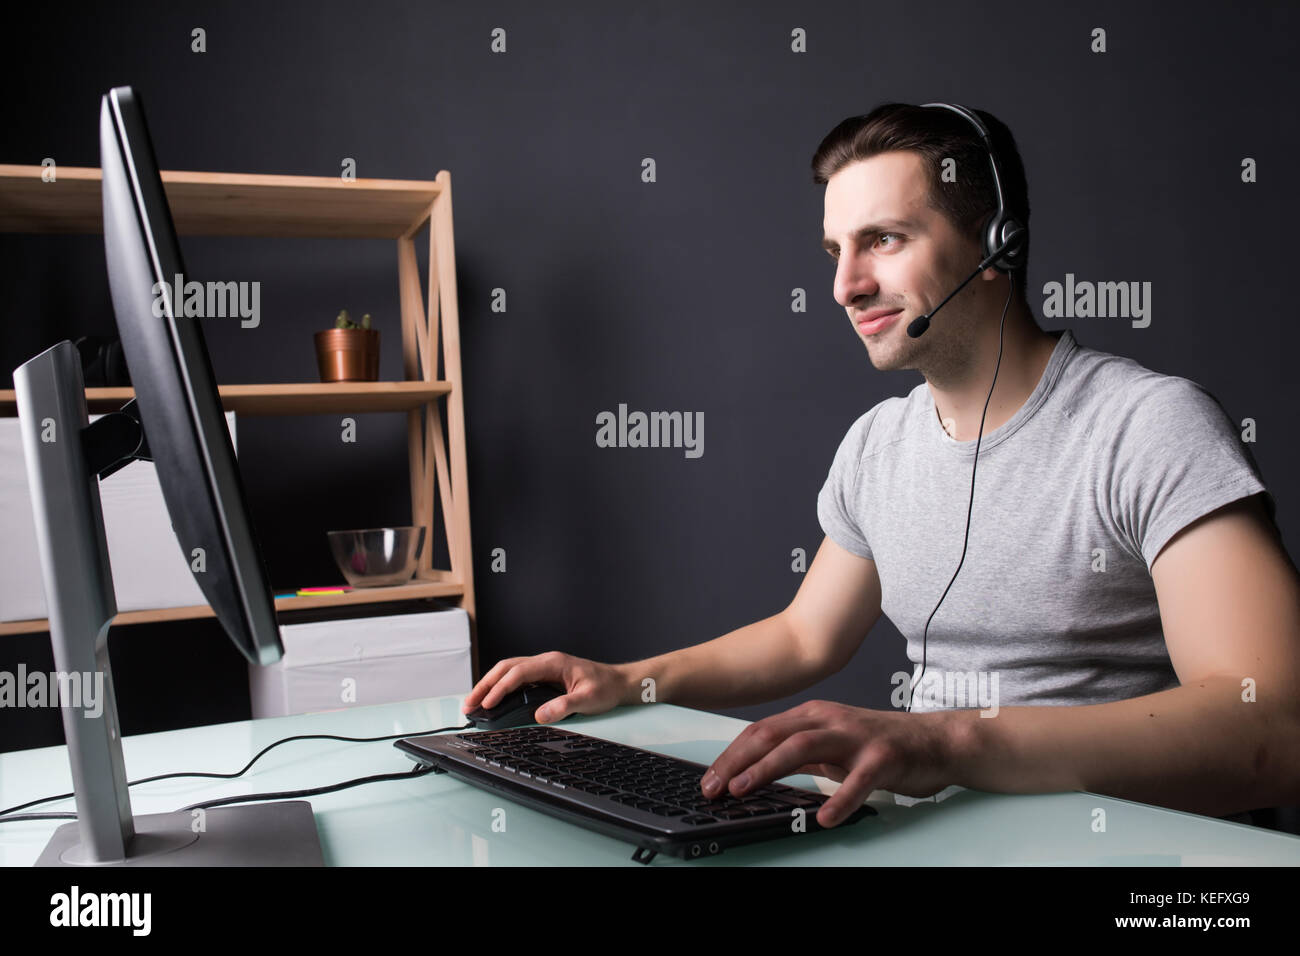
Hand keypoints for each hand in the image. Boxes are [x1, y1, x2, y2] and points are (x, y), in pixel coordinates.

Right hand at [461, 651, 630, 722]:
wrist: (618, 683)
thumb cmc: (605, 687)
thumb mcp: (588, 699)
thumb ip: (564, 706)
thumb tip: (540, 715)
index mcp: (553, 663)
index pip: (518, 672)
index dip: (500, 688)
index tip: (488, 704)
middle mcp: (545, 661)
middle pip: (506, 668)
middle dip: (485, 685)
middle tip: (469, 704)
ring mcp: (543, 667)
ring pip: (508, 671)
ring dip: (489, 685)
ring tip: (474, 703)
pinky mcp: (543, 676)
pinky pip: (516, 677)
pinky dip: (500, 687)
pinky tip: (493, 698)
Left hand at [699, 700, 958, 827]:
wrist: (935, 741)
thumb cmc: (879, 745)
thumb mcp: (831, 744)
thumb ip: (797, 753)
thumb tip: (756, 771)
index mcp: (812, 716)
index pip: (761, 731)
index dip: (731, 755)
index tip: (708, 780)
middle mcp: (829, 720)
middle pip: (773, 735)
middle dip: (738, 761)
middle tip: (714, 787)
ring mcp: (855, 736)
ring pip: (803, 746)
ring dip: (769, 768)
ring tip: (745, 790)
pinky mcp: (883, 757)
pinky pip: (858, 780)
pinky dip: (839, 799)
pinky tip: (824, 818)